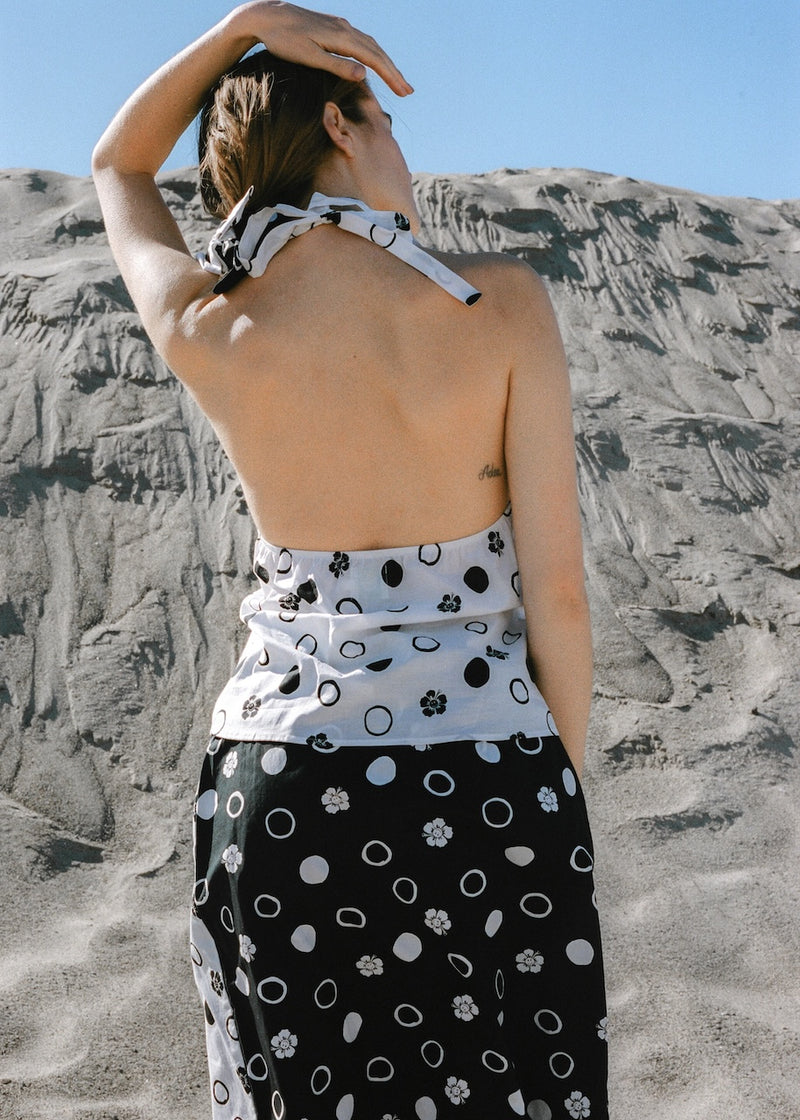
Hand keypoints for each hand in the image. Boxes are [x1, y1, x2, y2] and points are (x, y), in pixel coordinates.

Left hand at [235, 1, 412, 94]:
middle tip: (408, 91)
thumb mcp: (309, 57)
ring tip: (397, 80)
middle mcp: (345, 28)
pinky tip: (374, 64)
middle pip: (377, 51)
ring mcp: (340, 25)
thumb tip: (365, 75)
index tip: (404, 92)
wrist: (266, 16)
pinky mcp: (333, 27)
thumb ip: (337, 66)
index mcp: (341, 37)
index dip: (391, 76)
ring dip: (385, 63)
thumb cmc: (283, 41)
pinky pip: (360, 42)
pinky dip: (372, 55)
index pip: (374, 59)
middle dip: (394, 72)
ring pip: (370, 45)